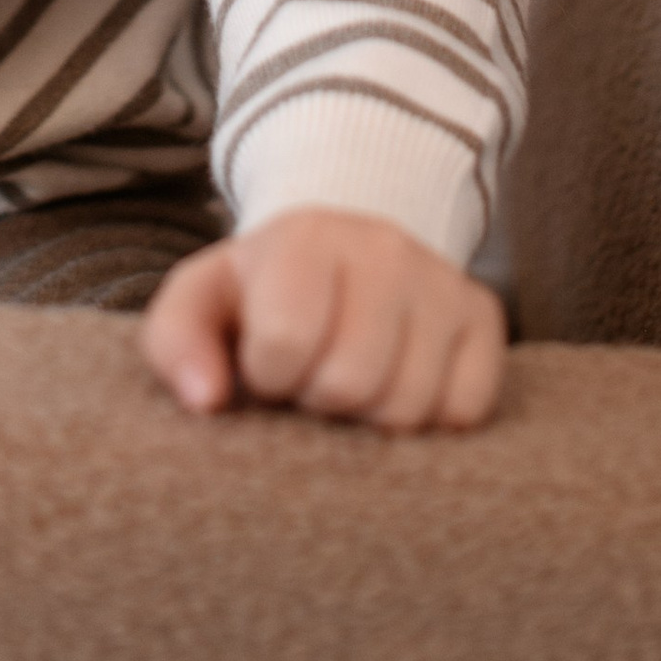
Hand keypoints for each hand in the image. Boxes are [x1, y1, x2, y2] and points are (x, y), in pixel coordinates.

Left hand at [140, 208, 505, 434]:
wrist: (343, 246)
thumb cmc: (260, 293)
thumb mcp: (200, 301)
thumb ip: (175, 344)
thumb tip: (205, 400)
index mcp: (303, 239)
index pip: (286, 344)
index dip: (269, 376)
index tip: (267, 364)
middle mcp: (382, 248)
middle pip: (354, 384)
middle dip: (321, 401)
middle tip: (312, 379)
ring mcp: (441, 281)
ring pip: (412, 407)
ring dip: (372, 418)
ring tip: (353, 380)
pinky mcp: (484, 316)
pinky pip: (466, 410)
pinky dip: (429, 420)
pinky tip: (399, 383)